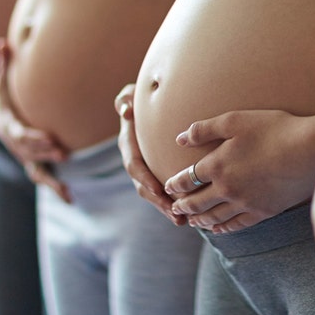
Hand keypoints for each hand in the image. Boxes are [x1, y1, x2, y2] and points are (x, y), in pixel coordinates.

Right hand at [0, 38, 70, 202]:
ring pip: (35, 170)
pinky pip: (43, 178)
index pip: (18, 134)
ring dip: (51, 179)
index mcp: (6, 125)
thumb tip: (3, 42)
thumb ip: (2, 64)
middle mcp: (14, 145)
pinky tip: (70, 199)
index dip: (32, 137)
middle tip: (62, 153)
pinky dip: (55, 189)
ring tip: (66, 189)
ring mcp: (24, 157)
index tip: (48, 138)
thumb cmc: (1, 98)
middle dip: (44, 153)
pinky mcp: (33, 163)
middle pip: (28, 152)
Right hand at [114, 84, 185, 225]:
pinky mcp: (156, 173)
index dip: (144, 179)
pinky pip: (163, 191)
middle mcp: (135, 160)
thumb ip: (125, 99)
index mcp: (128, 144)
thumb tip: (125, 110)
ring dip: (167, 208)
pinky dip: (173, 203)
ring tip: (183, 221)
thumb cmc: (139, 97)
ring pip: (154, 194)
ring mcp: (145, 169)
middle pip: (144, 187)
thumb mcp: (130, 94)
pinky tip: (189, 214)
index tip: (157, 190)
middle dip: (159, 202)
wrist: (147, 105)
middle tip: (175, 214)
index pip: (134, 165)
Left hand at [163, 110, 314, 233]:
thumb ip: (204, 129)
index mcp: (217, 165)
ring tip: (191, 221)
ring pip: (214, 217)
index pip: (187, 179)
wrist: (308, 150)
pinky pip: (237, 225)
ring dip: (199, 220)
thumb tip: (180, 138)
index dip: (175, 184)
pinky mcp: (263, 211)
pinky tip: (219, 230)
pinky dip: (224, 229)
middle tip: (174, 208)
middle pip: (196, 202)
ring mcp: (245, 203)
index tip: (168, 187)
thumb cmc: (274, 129)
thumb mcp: (235, 120)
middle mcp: (226, 188)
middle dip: (182, 205)